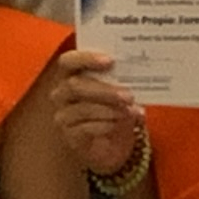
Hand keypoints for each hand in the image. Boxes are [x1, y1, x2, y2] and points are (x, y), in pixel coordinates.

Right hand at [48, 47, 147, 178]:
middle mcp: (61, 93)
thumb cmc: (111, 105)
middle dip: (105, 90)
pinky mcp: (69, 135)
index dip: (86, 58)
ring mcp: (63, 115)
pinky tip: (117, 124)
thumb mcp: (116, 88)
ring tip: (131, 111)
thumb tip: (137, 68)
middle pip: (75, 86)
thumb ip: (120, 77)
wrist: (108, 140)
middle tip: (129, 95)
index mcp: (70, 74)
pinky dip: (104, 125)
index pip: (69, 61)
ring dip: (110, 110)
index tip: (110, 60)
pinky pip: (85, 129)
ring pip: (82, 109)